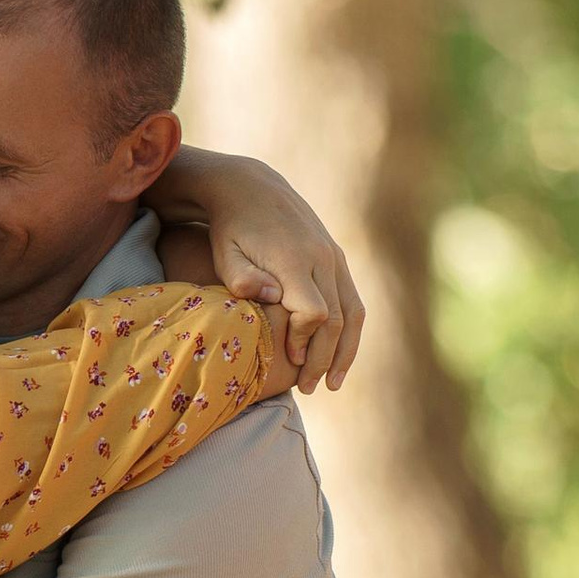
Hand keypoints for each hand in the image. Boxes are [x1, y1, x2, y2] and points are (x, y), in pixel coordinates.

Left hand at [155, 146, 364, 392]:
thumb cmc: (229, 230)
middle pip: (336, 319)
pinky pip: (353, 301)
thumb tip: (272, 297)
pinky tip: (338, 356)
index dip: (304, 342)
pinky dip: (350, 332)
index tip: (288, 362)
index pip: (314, 314)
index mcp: (294, 260)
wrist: (249, 187)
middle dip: (323, 359)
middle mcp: (321, 257)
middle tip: (309, 390)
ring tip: (331, 384)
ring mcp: (334, 256)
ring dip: (345, 352)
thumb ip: (242, 278)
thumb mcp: (224, 252)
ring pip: (353, 313)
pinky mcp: (337, 258)